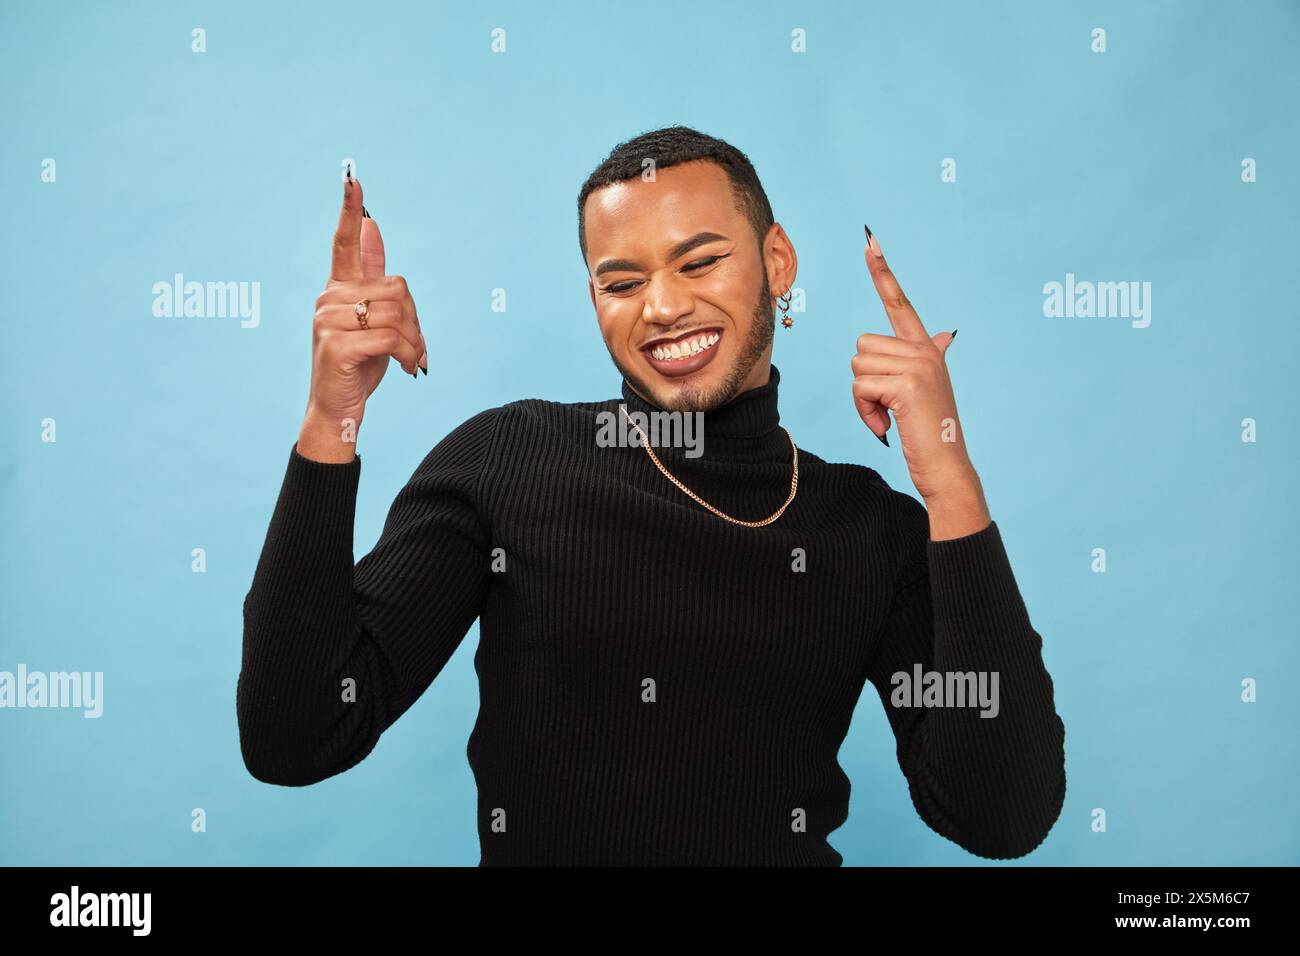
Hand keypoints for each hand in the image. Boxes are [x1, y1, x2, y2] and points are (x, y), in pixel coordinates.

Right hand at [301, 175, 426, 448]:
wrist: (338, 409)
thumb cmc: (360, 366)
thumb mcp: (373, 320)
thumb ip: (374, 279)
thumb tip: (373, 228)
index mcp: (338, 289)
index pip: (343, 243)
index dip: (349, 210)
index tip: (353, 179)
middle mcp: (328, 299)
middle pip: (396, 288)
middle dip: (415, 320)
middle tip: (415, 348)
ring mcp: (328, 321)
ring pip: (396, 313)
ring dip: (414, 342)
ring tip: (412, 361)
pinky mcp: (336, 345)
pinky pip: (389, 337)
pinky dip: (408, 354)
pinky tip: (408, 369)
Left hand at [851, 229, 978, 506]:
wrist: (944, 465)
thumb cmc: (928, 431)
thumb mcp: (926, 389)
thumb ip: (926, 358)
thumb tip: (943, 335)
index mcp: (926, 348)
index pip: (899, 303)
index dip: (883, 273)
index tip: (870, 241)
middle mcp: (924, 350)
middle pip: (861, 346)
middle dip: (864, 381)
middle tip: (886, 406)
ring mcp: (918, 366)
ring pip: (858, 367)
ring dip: (863, 398)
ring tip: (889, 415)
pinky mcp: (906, 385)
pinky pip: (861, 387)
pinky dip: (866, 412)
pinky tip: (887, 425)